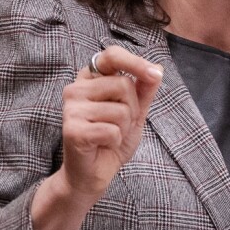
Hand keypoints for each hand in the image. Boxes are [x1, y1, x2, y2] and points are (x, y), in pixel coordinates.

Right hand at [59, 47, 162, 199]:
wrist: (93, 174)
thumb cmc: (112, 139)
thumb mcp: (135, 111)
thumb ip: (145, 89)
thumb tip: (157, 68)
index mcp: (90, 78)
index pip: (111, 55)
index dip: (135, 62)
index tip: (155, 74)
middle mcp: (76, 89)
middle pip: (123, 84)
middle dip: (132, 108)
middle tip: (119, 124)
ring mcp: (71, 109)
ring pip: (120, 109)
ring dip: (124, 127)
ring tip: (110, 135)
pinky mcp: (72, 130)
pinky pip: (112, 130)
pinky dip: (116, 140)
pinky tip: (103, 145)